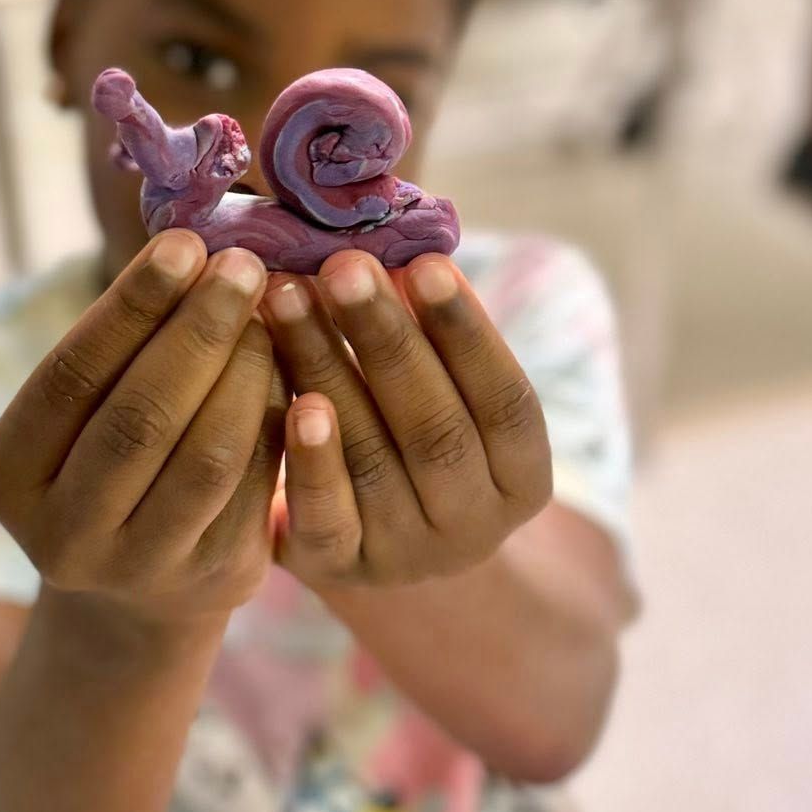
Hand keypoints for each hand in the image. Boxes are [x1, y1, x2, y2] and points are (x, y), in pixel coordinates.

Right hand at [0, 232, 285, 624]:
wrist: (141, 592)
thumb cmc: (107, 462)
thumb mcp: (81, 417)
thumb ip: (118, 348)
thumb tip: (192, 247)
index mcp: (10, 477)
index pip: (71, 377)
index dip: (132, 307)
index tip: (186, 245)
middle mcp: (64, 534)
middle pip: (140, 418)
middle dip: (199, 331)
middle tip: (243, 267)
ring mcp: (141, 568)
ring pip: (208, 456)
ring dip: (246, 370)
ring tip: (268, 313)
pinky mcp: (215, 578)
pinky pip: (256, 484)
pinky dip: (276, 416)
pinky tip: (290, 365)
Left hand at [260, 251, 551, 588]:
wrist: (376, 544)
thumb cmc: (414, 437)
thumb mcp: (448, 397)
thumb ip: (435, 337)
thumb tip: (401, 244)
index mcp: (523, 480)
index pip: (507, 401)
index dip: (468, 333)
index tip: (424, 263)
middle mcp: (474, 526)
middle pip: (436, 427)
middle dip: (386, 339)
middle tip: (343, 267)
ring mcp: (407, 555)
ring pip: (371, 456)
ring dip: (326, 367)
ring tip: (288, 297)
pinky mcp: (340, 567)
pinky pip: (326, 514)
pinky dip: (311, 457)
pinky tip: (294, 399)